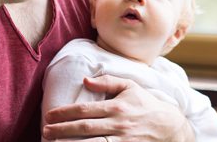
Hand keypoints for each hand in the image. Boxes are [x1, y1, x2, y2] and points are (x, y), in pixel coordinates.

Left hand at [43, 75, 194, 141]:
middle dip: (61, 130)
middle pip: (84, 128)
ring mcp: (122, 141)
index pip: (85, 110)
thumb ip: (108, 82)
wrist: (171, 128)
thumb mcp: (131, 87)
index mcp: (118, 107)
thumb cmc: (147, 106)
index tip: (49, 116)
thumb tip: (85, 81)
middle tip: (45, 131)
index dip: (64, 113)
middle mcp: (118, 124)